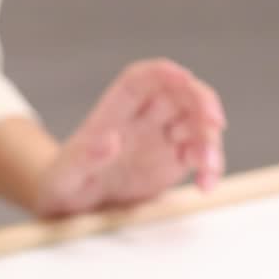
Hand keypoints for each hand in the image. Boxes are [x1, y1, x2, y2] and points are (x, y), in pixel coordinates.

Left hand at [36, 59, 225, 217]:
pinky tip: (206, 185)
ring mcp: (162, 137)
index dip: (165, 73)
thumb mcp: (65, 175)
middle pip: (180, 95)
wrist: (72, 204)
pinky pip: (200, 156)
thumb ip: (84, 157)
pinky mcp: (174, 160)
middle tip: (215, 123)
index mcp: (114, 110)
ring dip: (209, 141)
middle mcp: (143, 117)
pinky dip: (208, 168)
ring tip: (208, 168)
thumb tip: (109, 141)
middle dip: (202, 103)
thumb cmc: (63, 183)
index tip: (184, 78)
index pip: (142, 79)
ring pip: (197, 124)